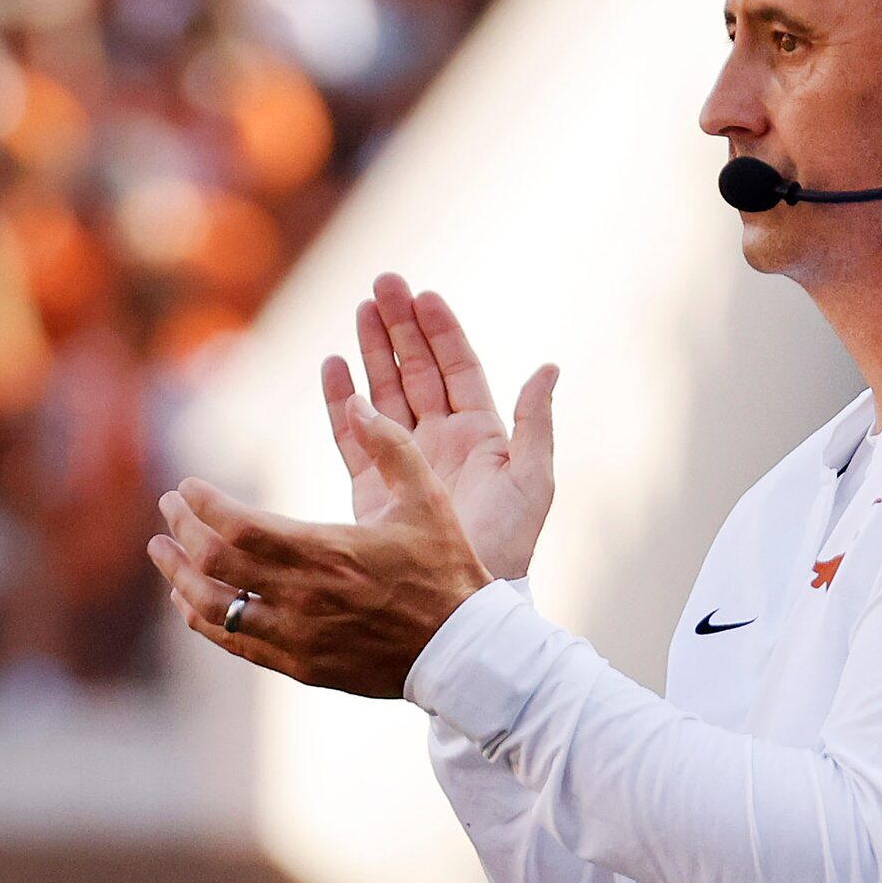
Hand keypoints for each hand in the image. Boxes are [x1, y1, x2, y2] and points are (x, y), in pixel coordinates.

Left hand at [147, 394, 491, 698]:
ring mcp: (297, 636)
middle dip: (180, 531)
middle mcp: (301, 596)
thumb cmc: (447, 569)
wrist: (463, 650)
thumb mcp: (428, 498)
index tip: (187, 486)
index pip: (236, 524)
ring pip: (212, 608)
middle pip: (212, 562)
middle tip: (168, 509)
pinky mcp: (300, 665)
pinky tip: (192, 602)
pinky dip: (203, 620)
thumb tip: (357, 404)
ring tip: (163, 554)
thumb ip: (391, 446)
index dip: (201, 503)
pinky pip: (234, 643)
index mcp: (325, 551)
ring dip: (178, 577)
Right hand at [332, 272, 557, 577]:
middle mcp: (442, 440)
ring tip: (358, 309)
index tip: (424, 294)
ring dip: (371, 352)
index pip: (458, 368)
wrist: (464, 599)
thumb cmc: (509, 543)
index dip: (441, 331)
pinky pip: (352, 432)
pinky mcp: (373, 484)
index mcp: (482, 435)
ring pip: (384, 392)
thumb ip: (536, 423)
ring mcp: (405, 459)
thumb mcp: (533, 480)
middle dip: (399, 327)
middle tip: (382, 283)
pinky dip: (341, 400)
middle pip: (417, 370)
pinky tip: (332, 367)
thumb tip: (549, 367)